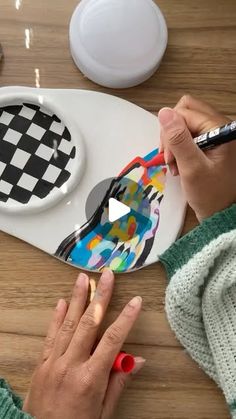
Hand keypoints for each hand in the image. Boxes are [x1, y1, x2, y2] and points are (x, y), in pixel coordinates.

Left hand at [23, 270, 143, 418]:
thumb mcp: (104, 412)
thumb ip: (119, 383)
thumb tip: (138, 360)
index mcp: (90, 378)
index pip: (113, 340)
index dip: (126, 318)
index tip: (135, 301)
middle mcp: (71, 365)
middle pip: (89, 324)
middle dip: (100, 297)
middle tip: (107, 276)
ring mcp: (54, 362)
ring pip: (68, 324)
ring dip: (76, 299)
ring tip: (82, 279)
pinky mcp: (41, 365)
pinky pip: (50, 336)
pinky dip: (56, 318)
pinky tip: (61, 302)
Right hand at [158, 95, 235, 220]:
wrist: (222, 213)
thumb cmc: (210, 194)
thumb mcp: (192, 168)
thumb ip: (178, 140)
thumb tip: (163, 112)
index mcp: (220, 128)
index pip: (184, 112)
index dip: (170, 132)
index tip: (168, 157)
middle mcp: (219, 125)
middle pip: (185, 112)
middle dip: (171, 134)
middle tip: (170, 158)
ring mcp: (215, 134)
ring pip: (185, 123)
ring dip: (174, 143)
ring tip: (174, 166)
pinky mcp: (210, 142)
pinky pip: (189, 135)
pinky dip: (180, 148)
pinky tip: (179, 165)